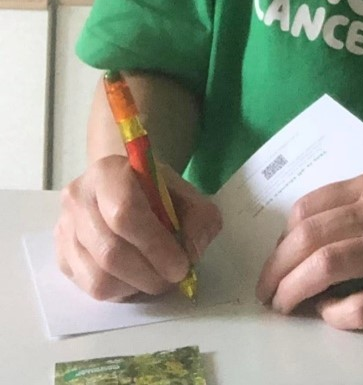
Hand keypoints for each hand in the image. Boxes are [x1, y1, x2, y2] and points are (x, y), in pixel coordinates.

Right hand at [55, 155, 221, 300]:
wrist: (122, 186)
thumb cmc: (155, 190)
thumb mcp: (187, 194)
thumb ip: (199, 217)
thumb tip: (192, 252)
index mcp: (108, 173)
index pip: (125, 213)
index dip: (155, 245)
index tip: (181, 265)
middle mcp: (78, 199)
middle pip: (110, 251)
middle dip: (149, 273)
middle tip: (173, 278)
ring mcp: (65, 229)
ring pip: (97, 277)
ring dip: (135, 286)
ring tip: (158, 279)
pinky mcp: (61, 256)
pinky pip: (88, 288)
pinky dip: (119, 291)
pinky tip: (137, 278)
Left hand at [255, 171, 362, 329]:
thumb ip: (354, 206)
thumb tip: (302, 240)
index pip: (307, 207)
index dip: (281, 239)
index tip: (278, 259)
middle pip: (308, 238)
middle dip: (276, 270)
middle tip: (269, 292)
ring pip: (325, 267)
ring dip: (294, 291)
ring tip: (285, 306)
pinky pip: (361, 306)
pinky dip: (336, 315)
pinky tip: (333, 316)